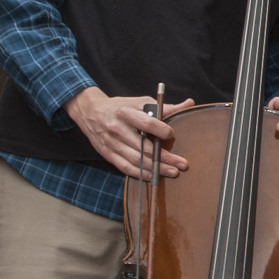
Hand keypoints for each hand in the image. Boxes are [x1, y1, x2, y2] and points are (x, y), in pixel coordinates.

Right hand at [68, 88, 184, 179]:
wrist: (90, 112)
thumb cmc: (120, 107)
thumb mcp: (139, 102)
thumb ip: (164, 107)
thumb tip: (188, 104)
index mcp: (125, 113)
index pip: (146, 123)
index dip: (161, 130)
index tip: (172, 135)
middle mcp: (117, 129)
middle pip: (144, 147)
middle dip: (165, 157)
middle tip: (182, 164)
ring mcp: (111, 143)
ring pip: (136, 161)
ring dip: (156, 169)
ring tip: (173, 172)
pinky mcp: (108, 154)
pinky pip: (126, 168)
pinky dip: (141, 174)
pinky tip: (154, 176)